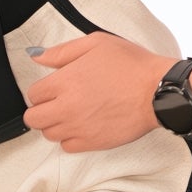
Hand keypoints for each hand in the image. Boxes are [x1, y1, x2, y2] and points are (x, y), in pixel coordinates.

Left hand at [23, 33, 174, 150]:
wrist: (158, 91)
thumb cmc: (132, 65)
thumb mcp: (96, 44)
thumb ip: (62, 51)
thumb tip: (37, 56)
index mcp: (65, 81)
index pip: (33, 94)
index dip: (42, 90)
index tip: (54, 88)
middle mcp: (67, 107)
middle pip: (33, 118)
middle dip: (41, 110)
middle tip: (57, 103)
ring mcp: (78, 128)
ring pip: (48, 134)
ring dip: (55, 124)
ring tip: (73, 114)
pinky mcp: (92, 143)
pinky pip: (66, 147)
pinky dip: (70, 138)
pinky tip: (82, 126)